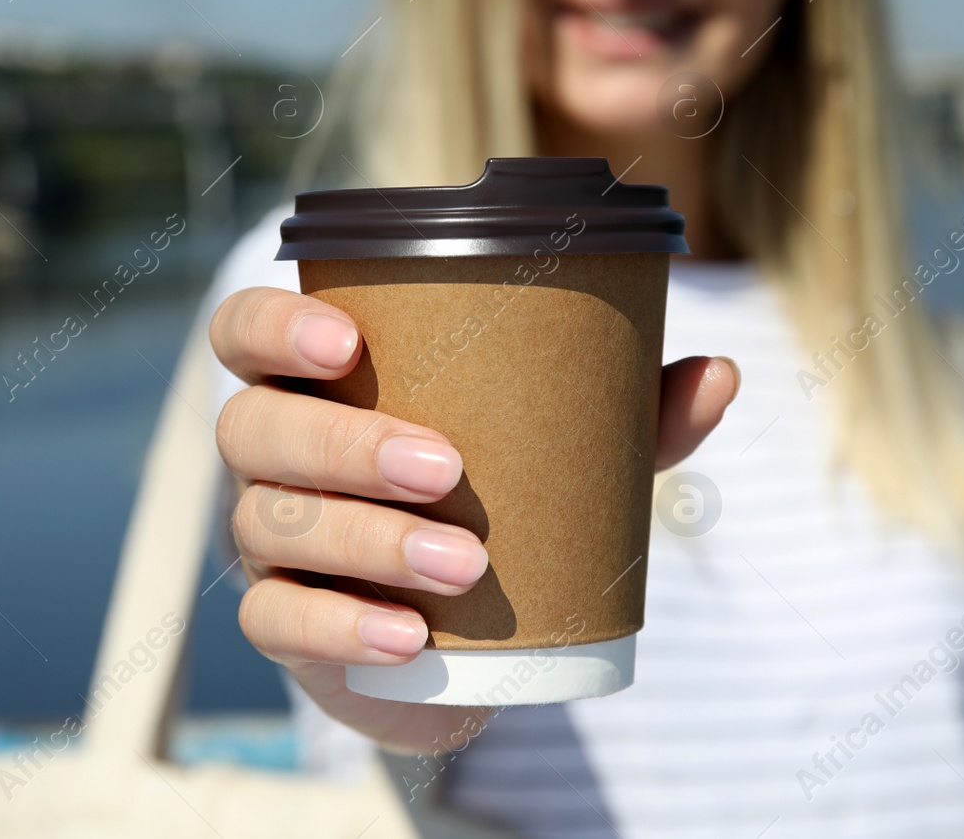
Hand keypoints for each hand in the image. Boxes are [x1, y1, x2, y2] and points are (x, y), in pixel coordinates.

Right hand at [211, 286, 737, 752]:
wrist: (463, 636)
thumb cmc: (494, 501)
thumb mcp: (556, 452)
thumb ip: (627, 412)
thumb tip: (720, 371)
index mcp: (316, 384)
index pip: (243, 333)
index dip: (274, 328)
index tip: (347, 342)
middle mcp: (272, 455)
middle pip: (251, 428)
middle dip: (343, 445)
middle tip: (446, 469)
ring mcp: (266, 540)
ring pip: (268, 525)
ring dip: (365, 541)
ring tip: (463, 563)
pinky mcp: (284, 624)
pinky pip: (278, 623)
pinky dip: (343, 626)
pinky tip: (410, 636)